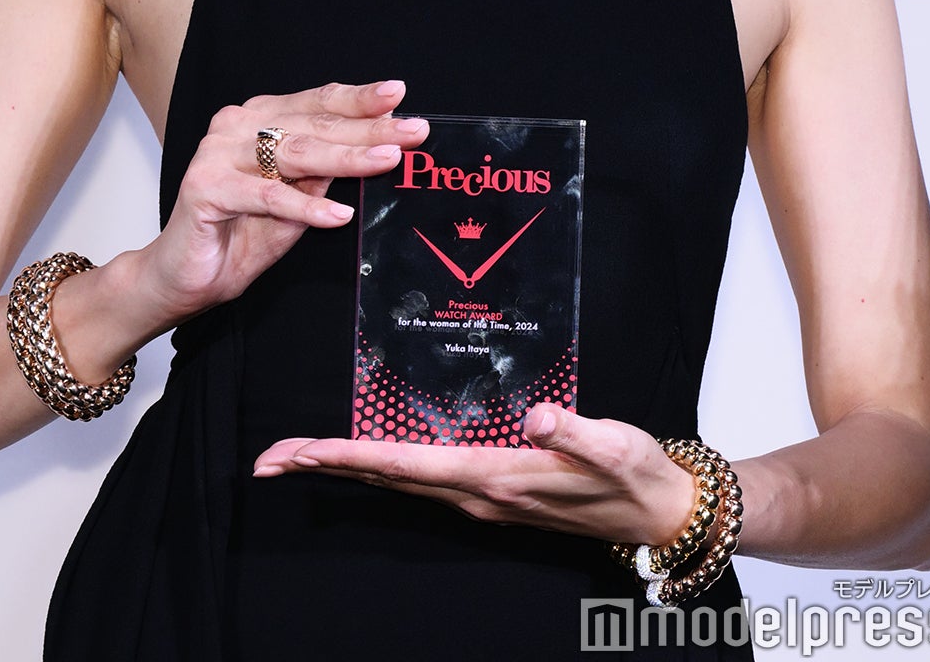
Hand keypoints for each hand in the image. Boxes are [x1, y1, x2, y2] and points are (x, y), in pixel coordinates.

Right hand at [134, 80, 427, 330]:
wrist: (182, 278)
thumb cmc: (239, 236)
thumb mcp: (297, 204)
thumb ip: (324, 176)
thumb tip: (376, 147)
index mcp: (259, 120)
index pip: (318, 103)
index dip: (359, 100)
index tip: (399, 96)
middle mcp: (237, 126)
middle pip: (314, 125)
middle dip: (368, 129)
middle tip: (412, 132)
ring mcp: (218, 154)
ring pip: (296, 153)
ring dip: (346, 158)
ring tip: (386, 160)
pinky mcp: (206, 187)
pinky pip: (267, 196)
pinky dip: (305, 207)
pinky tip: (337, 216)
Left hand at [252, 405, 694, 546]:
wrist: (661, 513)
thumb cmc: (636, 474)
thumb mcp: (614, 445)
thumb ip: (577, 432)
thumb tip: (543, 417)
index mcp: (496, 478)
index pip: (406, 466)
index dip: (349, 456)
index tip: (299, 451)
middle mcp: (477, 494)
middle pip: (385, 478)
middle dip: (324, 466)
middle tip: (268, 456)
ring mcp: (482, 497)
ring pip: (396, 482)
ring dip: (344, 468)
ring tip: (297, 455)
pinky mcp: (491, 489)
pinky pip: (419, 480)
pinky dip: (379, 467)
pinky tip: (365, 457)